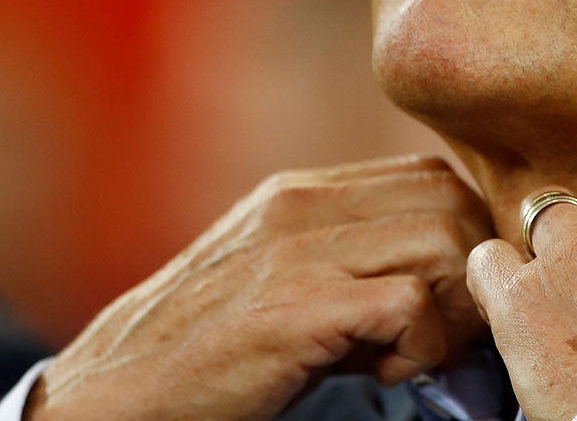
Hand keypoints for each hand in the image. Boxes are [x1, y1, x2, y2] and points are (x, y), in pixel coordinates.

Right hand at [28, 155, 492, 420]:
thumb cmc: (197, 355)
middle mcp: (300, 205)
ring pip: (444, 242)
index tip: (450, 303)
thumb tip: (443, 288)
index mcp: (301, 194)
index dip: (463, 238)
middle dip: (470, 274)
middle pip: (451, 203)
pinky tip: (385, 373)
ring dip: (450, 312)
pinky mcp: (289, 309)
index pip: (433, 178)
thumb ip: (349, 263)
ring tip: (408, 356)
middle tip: (442, 337)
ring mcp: (294, 252)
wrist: (106, 400)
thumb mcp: (278, 283)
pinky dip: (420, 346)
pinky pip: (408, 303)